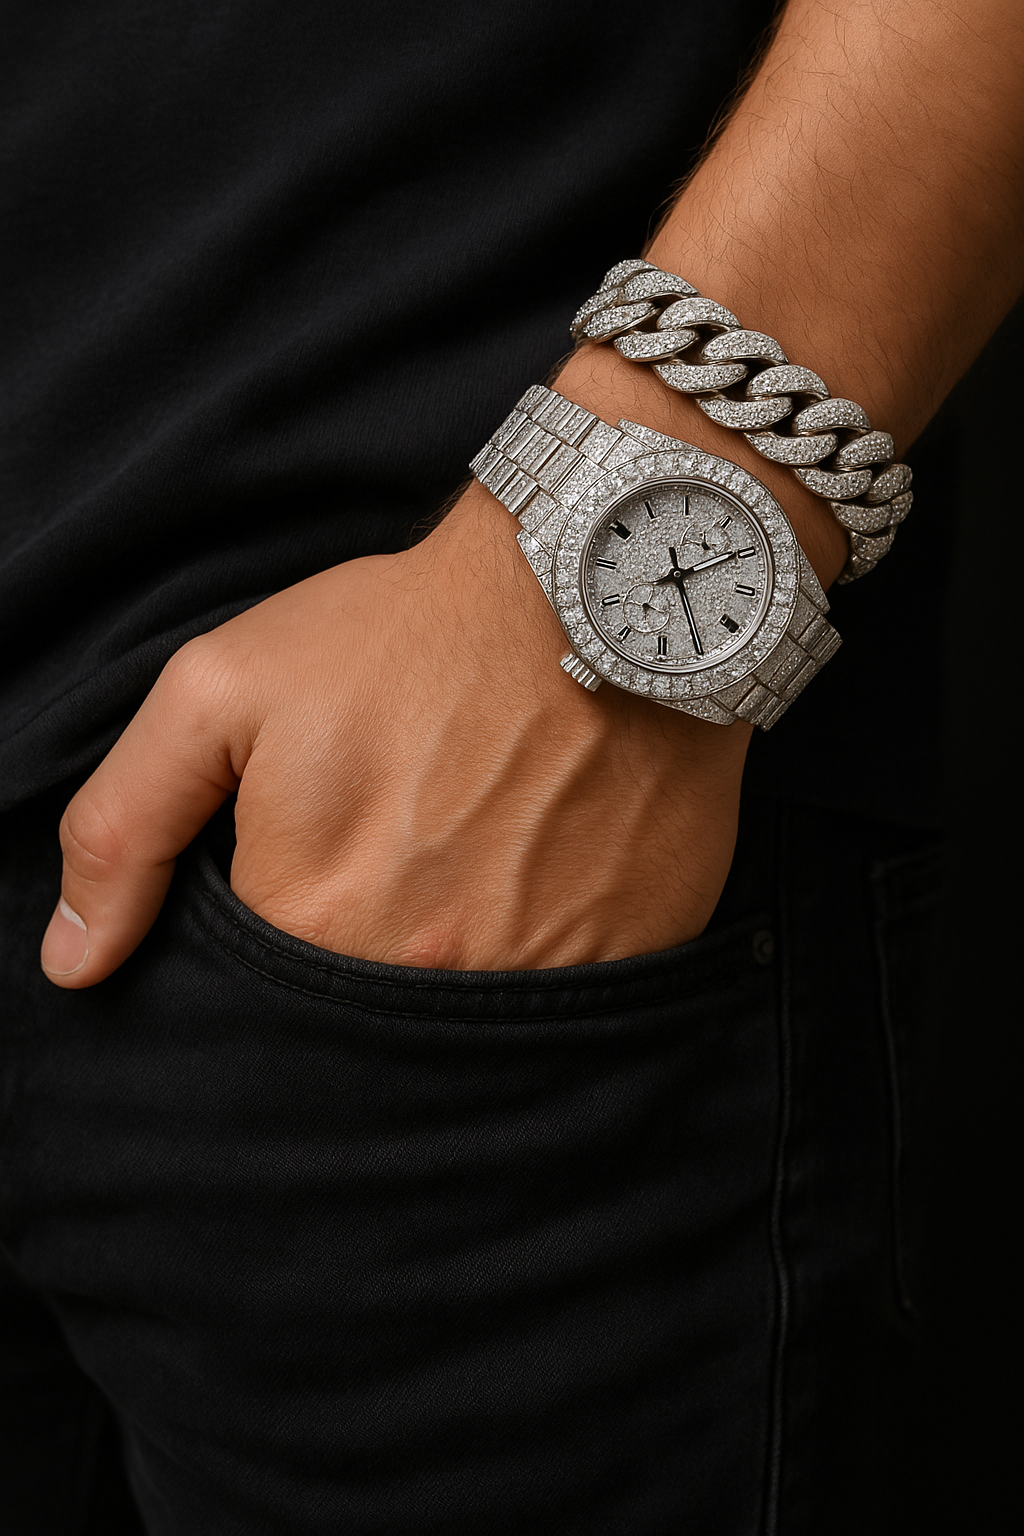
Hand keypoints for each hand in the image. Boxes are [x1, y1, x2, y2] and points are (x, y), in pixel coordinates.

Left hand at [40, 483, 752, 986]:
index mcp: (315, 923)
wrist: (590, 589)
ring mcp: (538, 977)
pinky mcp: (628, 956)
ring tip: (468, 863)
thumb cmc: (402, 636)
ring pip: (463, 1020)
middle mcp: (427, 975)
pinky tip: (540, 877)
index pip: (263, 997)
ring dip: (455, 959)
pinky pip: (564, 1001)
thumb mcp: (222, 692)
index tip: (317, 866)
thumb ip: (127, 829)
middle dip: (363, 952)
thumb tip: (75, 965)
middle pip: (364, 1020)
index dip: (282, 929)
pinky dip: (543, 954)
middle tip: (397, 854)